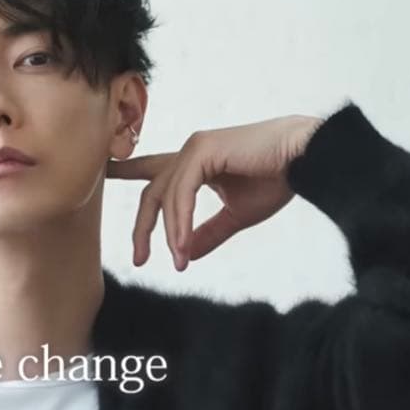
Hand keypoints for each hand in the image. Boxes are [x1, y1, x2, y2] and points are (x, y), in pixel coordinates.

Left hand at [106, 114, 323, 270]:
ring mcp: (194, 147)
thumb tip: (185, 254)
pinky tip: (182, 244)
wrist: (306, 159)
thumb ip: (208, 233)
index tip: (104, 175)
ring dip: (169, 233)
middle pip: (152, 192)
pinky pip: (181, 192)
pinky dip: (180, 221)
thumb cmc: (278, 179)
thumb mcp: (236, 215)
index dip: (127, 173)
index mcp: (196, 163)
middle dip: (142, 226)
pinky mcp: (202, 149)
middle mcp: (190, 152)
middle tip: (138, 258)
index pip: (154, 171)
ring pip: (166, 195)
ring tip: (176, 262)